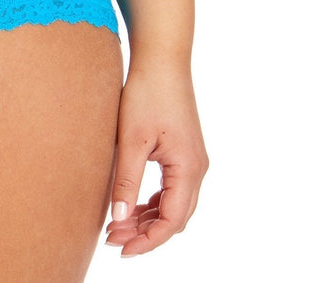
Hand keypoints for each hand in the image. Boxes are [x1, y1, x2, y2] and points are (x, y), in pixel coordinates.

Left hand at [103, 58, 208, 256]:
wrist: (162, 58)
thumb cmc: (147, 93)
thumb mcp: (132, 139)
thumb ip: (126, 181)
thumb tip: (119, 221)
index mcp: (188, 169)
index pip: (171, 221)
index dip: (147, 241)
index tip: (121, 250)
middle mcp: (197, 169)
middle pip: (175, 218)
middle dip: (146, 233)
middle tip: (112, 239)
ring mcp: (192, 160)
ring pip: (174, 204)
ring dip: (148, 218)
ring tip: (117, 226)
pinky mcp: (183, 151)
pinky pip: (172, 188)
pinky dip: (153, 202)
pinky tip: (132, 205)